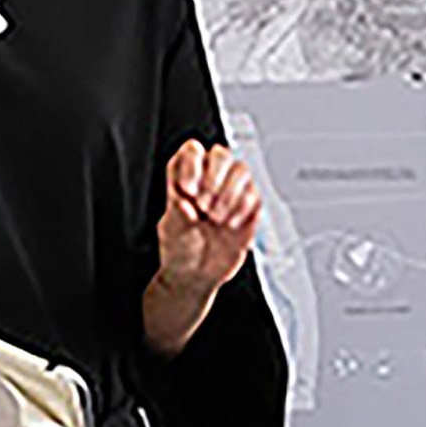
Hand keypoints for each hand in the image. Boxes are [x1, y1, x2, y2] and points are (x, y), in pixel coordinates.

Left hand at [154, 139, 260, 300]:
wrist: (198, 275)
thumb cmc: (180, 250)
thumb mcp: (171, 230)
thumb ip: (176, 213)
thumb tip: (185, 203)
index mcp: (185, 179)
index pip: (192, 151)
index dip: (192, 164)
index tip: (189, 189)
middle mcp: (209, 181)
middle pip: (221, 155)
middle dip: (214, 178)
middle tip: (205, 204)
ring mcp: (231, 193)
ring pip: (241, 170)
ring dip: (230, 194)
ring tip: (216, 218)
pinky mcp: (249, 209)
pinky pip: (255, 195)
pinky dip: (243, 209)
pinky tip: (230, 225)